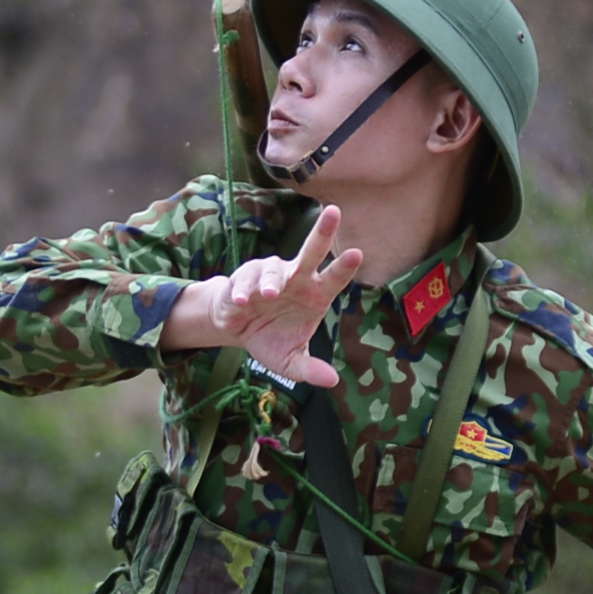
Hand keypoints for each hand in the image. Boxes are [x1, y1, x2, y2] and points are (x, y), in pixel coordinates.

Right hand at [164, 204, 361, 386]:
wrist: (235, 330)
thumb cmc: (270, 339)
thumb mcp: (290, 361)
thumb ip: (309, 370)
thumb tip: (333, 381)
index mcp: (315, 294)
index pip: (334, 278)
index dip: (344, 267)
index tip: (356, 253)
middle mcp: (296, 278)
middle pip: (312, 251)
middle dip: (322, 232)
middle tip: (334, 212)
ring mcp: (271, 274)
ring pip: (274, 269)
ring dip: (272, 280)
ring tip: (269, 295)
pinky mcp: (244, 277)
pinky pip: (245, 280)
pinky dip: (245, 290)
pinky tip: (245, 301)